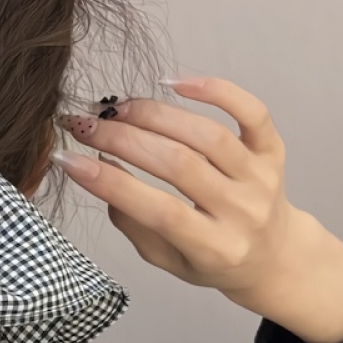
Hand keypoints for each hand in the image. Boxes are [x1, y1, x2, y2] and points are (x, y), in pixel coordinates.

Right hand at [52, 77, 303, 303]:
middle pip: (178, 165)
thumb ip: (133, 221)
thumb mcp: (164, 259)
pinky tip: (174, 82)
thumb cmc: (210, 259)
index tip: (69, 159)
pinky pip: (251, 111)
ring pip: (206, 135)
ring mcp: (261, 178)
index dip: (109, 183)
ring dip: (154, 115)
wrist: (273, 255)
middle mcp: (242, 211)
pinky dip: (215, 90)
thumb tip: (101, 168)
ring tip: (117, 109)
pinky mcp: (273, 151)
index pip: (158, 210)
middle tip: (84, 125)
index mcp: (213, 248)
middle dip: (122, 140)